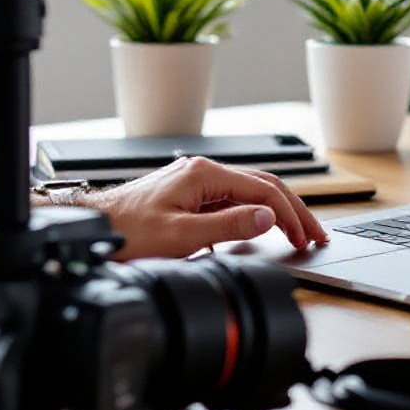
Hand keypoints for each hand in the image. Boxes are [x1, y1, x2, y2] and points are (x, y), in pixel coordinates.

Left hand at [85, 156, 328, 260]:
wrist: (94, 229)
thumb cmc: (127, 232)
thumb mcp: (181, 236)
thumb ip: (228, 225)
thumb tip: (266, 217)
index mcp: (204, 174)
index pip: (263, 190)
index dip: (290, 215)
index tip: (305, 238)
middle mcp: (203, 172)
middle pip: (263, 185)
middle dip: (293, 210)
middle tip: (315, 234)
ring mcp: (196, 182)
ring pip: (250, 191)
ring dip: (277, 211)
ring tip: (297, 232)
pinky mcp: (190, 195)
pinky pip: (232, 200)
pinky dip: (255, 213)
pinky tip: (263, 227)